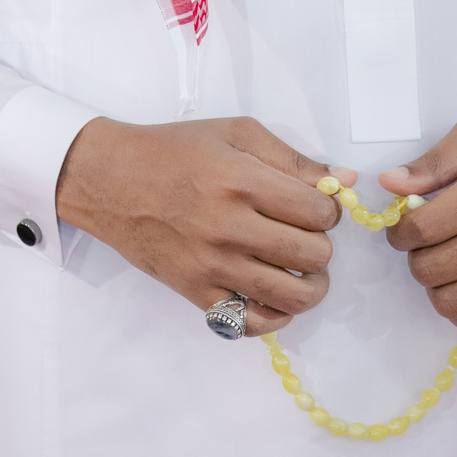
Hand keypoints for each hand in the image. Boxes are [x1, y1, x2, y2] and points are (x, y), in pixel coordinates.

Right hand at [55, 116, 355, 336]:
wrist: (112, 181)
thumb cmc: (176, 149)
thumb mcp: (236, 133)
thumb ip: (293, 158)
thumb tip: (344, 181)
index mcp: (241, 181)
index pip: (317, 211)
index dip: (328, 209)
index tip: (316, 205)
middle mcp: (229, 228)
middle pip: (311, 256)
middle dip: (321, 245)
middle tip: (306, 233)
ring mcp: (212, 267)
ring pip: (292, 296)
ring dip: (311, 284)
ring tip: (302, 269)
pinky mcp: (196, 294)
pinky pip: (252, 323)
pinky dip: (275, 315)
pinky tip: (274, 294)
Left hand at [380, 121, 456, 335]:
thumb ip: (433, 162)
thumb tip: (390, 185)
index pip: (423, 228)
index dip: (400, 231)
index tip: (403, 227)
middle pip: (432, 270)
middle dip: (416, 257)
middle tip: (426, 243)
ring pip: (450, 303)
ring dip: (436, 286)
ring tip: (446, 263)